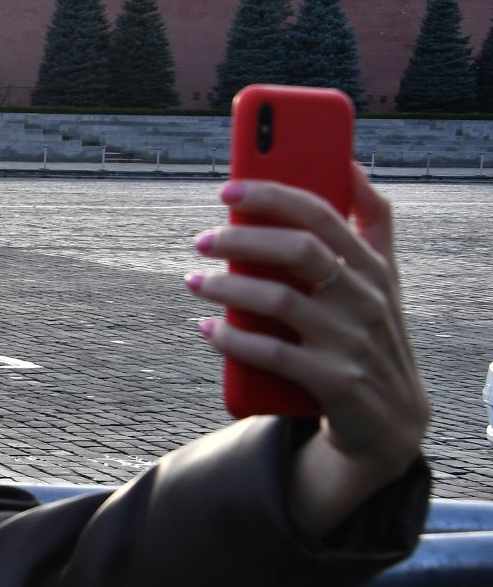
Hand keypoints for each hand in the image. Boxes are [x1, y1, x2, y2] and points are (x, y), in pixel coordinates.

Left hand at [186, 165, 429, 539]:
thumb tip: (349, 161)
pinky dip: (233, 339)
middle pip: (301, 249)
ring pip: (280, 300)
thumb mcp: (382, 280)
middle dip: (243, 238)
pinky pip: (273, 353)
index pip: (325, 213)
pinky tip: (208, 329)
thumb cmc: (371, 335)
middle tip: (202, 239)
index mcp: (375, 266)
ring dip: (228, 288)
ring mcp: (353, 341)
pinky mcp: (336, 381)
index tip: (228, 189)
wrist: (391, 424)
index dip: (274, 195)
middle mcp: (368, 299)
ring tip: (195, 281)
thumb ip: (370, 223)